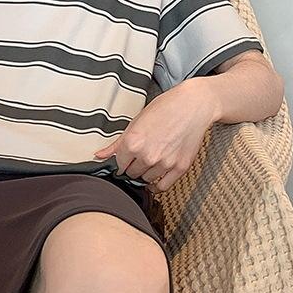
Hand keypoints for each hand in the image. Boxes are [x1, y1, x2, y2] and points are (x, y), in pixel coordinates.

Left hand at [91, 80, 217, 192]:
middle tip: (138, 158)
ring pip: (146, 179)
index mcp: (133, 142)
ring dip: (145, 174)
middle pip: (132, 173)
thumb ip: (117, 143)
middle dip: (133, 167)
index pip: (119, 164)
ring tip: (149, 161)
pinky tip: (154, 180)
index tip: (125, 159)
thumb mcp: (135, 122)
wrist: (192, 105)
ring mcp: (165, 163)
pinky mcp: (180, 167)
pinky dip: (157, 186)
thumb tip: (99, 156)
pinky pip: (163, 186)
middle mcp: (148, 155)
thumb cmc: (164, 108)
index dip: (121, 161)